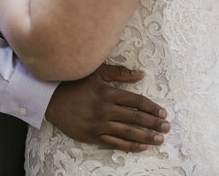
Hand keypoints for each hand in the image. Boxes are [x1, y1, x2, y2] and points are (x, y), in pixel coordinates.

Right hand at [45, 64, 169, 152]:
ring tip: (160, 139)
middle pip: (135, 118)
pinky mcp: (92, 136)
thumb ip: (119, 73)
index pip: (136, 101)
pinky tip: (142, 146)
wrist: (51, 99)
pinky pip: (115, 143)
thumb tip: (141, 74)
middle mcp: (106, 110)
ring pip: (128, 132)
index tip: (163, 113)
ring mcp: (99, 125)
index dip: (152, 107)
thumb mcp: (97, 72)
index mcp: (108, 93)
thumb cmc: (75, 82)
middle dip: (154, 123)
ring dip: (146, 136)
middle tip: (167, 127)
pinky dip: (130, 145)